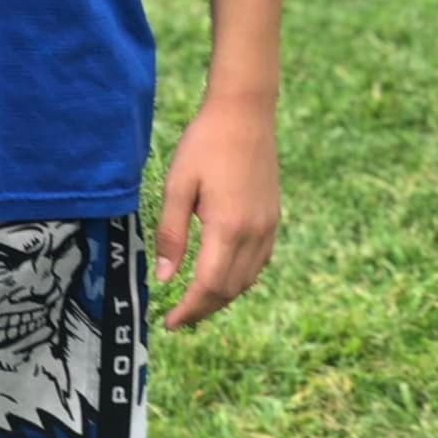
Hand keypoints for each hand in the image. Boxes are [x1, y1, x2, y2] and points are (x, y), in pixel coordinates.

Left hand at [154, 97, 279, 330]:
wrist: (244, 113)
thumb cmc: (205, 144)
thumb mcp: (178, 184)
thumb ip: (171, 233)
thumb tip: (164, 278)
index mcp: (228, 228)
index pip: (208, 287)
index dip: (188, 310)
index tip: (168, 324)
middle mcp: (254, 235)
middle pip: (229, 290)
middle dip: (202, 309)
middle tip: (177, 318)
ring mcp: (268, 228)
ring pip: (246, 281)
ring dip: (221, 297)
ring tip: (194, 302)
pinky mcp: (273, 219)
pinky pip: (258, 264)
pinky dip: (238, 279)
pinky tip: (221, 275)